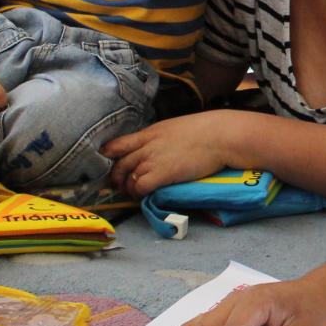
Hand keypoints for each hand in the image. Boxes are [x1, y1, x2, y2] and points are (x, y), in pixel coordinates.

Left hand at [103, 111, 232, 196]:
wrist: (219, 136)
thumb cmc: (204, 130)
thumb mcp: (174, 128)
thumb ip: (159, 138)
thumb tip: (156, 147)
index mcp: (149, 133)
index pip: (117, 145)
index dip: (107, 156)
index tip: (106, 165)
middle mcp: (147, 147)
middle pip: (120, 165)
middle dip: (117, 178)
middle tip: (120, 186)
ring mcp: (153, 160)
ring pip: (129, 179)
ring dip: (129, 189)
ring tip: (136, 194)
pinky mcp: (162, 174)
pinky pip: (141, 187)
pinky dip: (140, 194)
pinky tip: (145, 196)